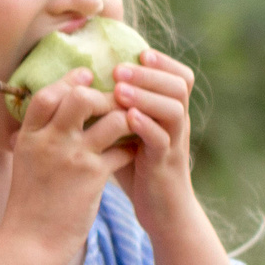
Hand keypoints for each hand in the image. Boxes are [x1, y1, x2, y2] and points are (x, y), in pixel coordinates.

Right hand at [0, 69, 135, 264]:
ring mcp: (73, 158)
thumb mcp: (24, 163)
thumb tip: (49, 114)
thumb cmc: (29, 203)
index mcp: (29, 136)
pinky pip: (123, 150)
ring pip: (110, 119)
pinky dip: (131, 147)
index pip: (46, 94)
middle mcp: (50, 141)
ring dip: (124, 117)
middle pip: (80, 97)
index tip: (87, 74)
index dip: (68, 80)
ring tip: (129, 122)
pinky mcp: (93, 177)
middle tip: (114, 99)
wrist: (31, 242)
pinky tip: (133, 150)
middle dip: (102, 94)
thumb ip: (37, 137)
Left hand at [110, 49, 195, 221]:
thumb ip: (118, 108)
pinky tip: (128, 118)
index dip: (163, 62)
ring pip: (173, 110)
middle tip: (119, 70)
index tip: (139, 53)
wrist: (161, 211)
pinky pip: (162, 140)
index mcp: (171, 112)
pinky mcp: (164, 164)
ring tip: (119, 90)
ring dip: (146, 96)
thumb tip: (85, 81)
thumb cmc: (138, 167)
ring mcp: (174, 143)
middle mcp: (177, 123)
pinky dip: (146, 126)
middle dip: (149, 74)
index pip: (179, 76)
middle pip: (179, 86)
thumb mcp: (130, 132)